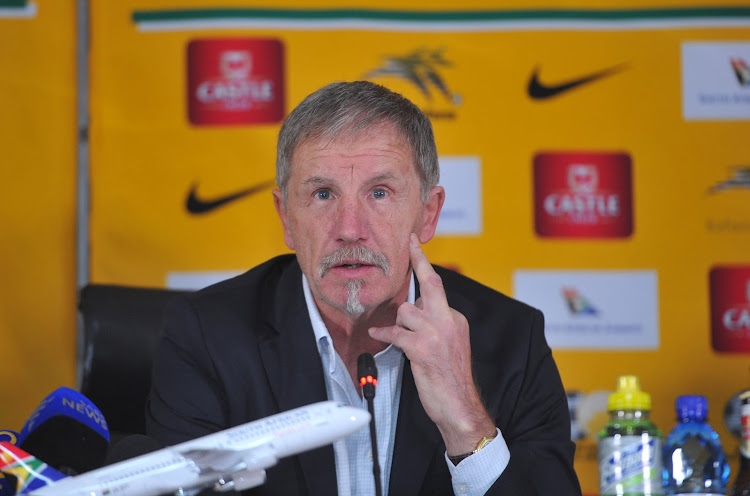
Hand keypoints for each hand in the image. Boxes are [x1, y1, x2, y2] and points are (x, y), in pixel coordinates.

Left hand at [368, 233, 495, 454]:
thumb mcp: (450, 345)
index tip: (415, 245)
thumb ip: (436, 325)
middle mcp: (449, 322)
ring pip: (406, 311)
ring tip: (401, 337)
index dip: (424, 264)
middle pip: (430, 284)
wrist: (459, 406)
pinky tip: (376, 336)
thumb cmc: (451, 380)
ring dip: (398, 323)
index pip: (437, 288)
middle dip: (418, 261)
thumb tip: (414, 311)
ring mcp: (437, 334)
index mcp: (456, 320)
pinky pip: (395, 333)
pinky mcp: (423, 348)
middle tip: (409, 243)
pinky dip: (383, 335)